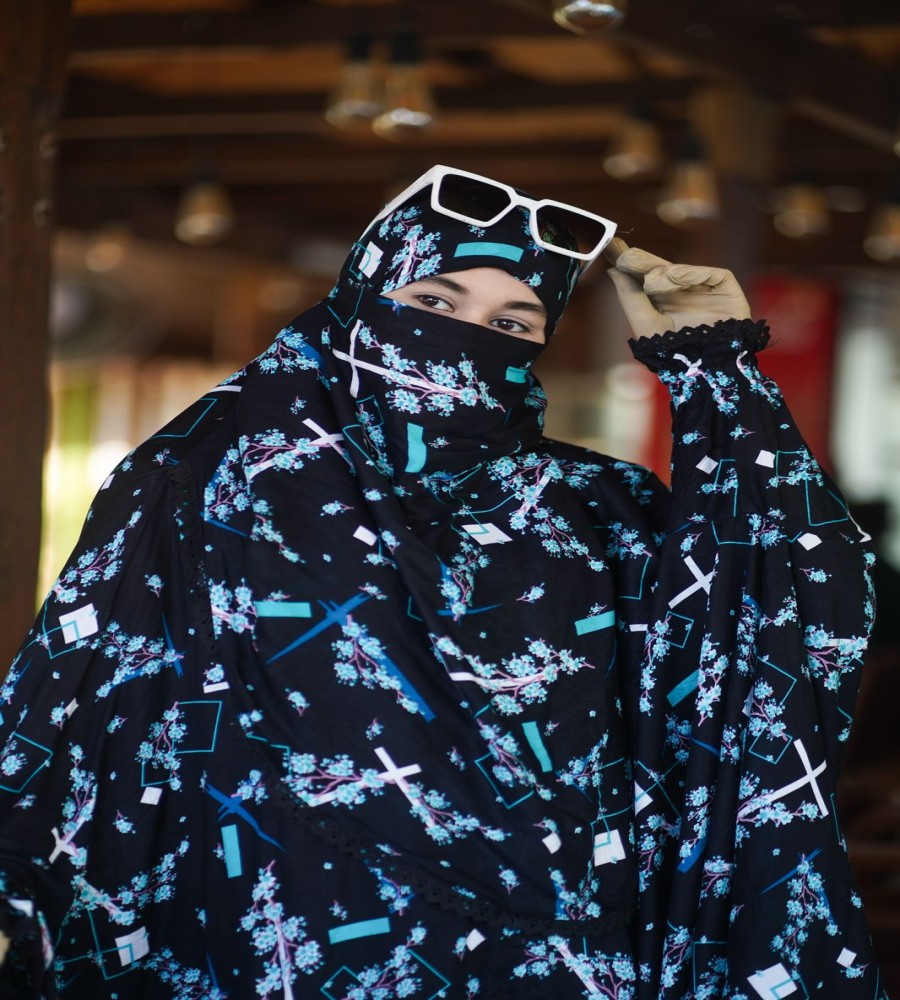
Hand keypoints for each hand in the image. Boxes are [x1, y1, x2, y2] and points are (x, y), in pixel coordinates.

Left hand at [606, 243, 750, 339]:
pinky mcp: (725, 286)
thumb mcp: (644, 323)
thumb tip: (612, 270)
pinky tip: (671, 276)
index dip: (629, 262)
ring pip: (680, 270)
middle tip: (624, 254)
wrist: (705, 367)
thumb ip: (629, 296)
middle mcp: (683, 292)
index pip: (644, 275)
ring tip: (649, 282)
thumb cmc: (673, 351)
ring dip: (661, 272)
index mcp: (664, 301)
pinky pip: (707, 273)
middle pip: (660, 269)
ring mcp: (704, 288)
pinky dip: (688, 273)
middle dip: (641, 261)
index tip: (612, 248)